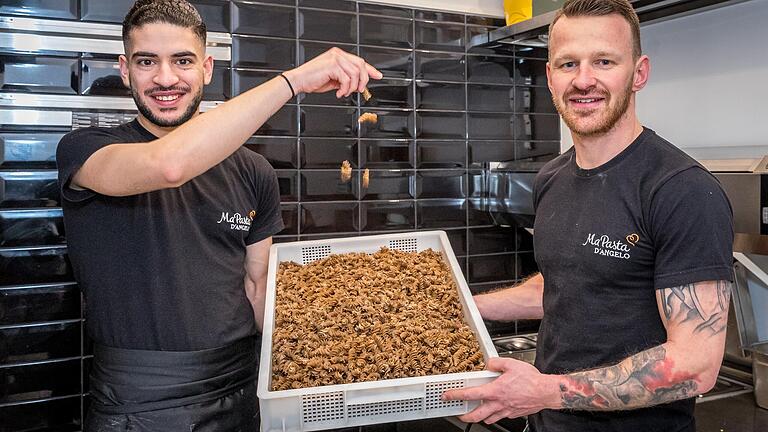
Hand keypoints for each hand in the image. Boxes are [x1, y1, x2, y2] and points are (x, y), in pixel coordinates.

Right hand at [282, 47, 382, 97]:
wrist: (298, 81)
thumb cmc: (312, 80)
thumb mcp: (334, 79)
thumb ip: (346, 79)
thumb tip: (358, 85)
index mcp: (338, 55)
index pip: (359, 61)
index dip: (370, 69)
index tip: (378, 75)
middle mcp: (338, 54)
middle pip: (361, 65)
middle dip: (363, 80)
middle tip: (359, 90)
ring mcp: (335, 58)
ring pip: (355, 74)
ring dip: (352, 87)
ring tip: (344, 92)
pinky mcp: (332, 65)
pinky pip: (347, 79)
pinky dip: (345, 89)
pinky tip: (339, 92)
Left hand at [441, 358, 560, 423]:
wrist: (546, 392)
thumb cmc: (532, 380)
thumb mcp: (511, 364)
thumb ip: (496, 363)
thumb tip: (488, 364)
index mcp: (495, 390)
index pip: (470, 394)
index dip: (456, 395)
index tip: (447, 396)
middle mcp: (499, 403)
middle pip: (476, 415)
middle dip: (465, 416)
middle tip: (459, 413)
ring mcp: (506, 410)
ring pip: (488, 419)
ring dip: (479, 417)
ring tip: (475, 413)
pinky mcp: (513, 414)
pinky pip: (500, 417)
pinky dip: (494, 415)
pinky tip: (494, 410)